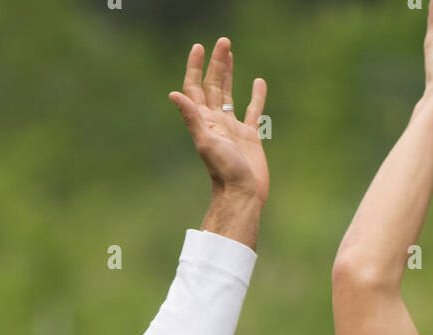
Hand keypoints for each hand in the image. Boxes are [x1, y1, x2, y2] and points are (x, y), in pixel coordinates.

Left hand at [169, 39, 268, 204]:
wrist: (242, 195)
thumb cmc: (224, 172)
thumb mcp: (206, 142)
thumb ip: (191, 118)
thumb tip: (174, 94)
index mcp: (204, 121)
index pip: (195, 88)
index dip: (195, 68)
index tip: (199, 48)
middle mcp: (216, 122)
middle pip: (212, 86)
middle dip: (216, 64)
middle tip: (222, 42)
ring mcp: (233, 128)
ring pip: (228, 94)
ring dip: (228, 74)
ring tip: (229, 54)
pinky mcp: (250, 136)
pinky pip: (253, 111)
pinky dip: (256, 96)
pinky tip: (258, 82)